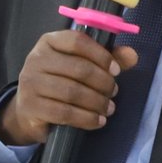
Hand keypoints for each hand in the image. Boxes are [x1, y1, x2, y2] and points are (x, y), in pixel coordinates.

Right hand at [0, 32, 141, 145]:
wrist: (29, 110)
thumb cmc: (59, 81)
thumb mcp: (81, 65)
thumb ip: (106, 58)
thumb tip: (132, 55)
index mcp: (49, 41)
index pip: (78, 42)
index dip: (101, 56)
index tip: (116, 70)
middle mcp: (36, 59)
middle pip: (79, 68)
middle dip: (103, 83)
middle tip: (113, 92)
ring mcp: (30, 83)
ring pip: (73, 92)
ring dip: (97, 102)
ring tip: (109, 108)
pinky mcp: (31, 106)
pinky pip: (65, 113)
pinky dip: (86, 118)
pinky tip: (98, 121)